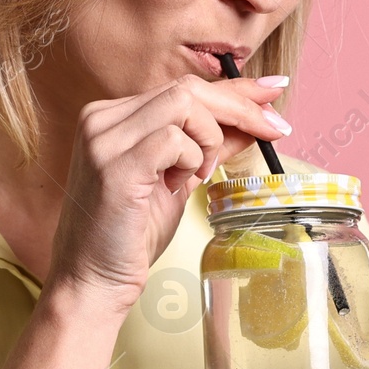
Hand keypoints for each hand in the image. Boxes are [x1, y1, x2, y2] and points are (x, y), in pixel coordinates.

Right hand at [46, 73, 289, 311]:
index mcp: (113, 117)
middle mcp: (102, 119)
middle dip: (240, 108)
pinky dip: (191, 160)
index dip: (233, 91)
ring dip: (209, 141)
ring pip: (185, 105)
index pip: (183, 88)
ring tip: (197, 176)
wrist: (94, 281)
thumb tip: (252, 122)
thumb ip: (208, 147)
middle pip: (187, 89)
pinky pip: (174, 139)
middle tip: (274, 130)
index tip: (272, 93)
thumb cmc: (131, 235)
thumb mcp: (178, 180)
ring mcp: (104, 140)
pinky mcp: (114, 166)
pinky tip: (178, 185)